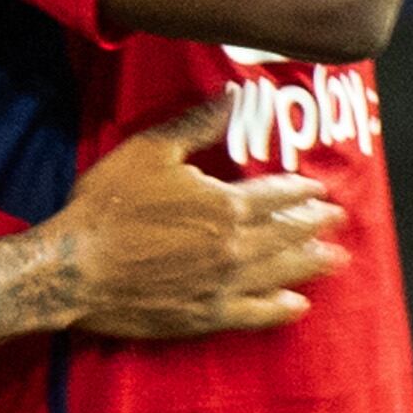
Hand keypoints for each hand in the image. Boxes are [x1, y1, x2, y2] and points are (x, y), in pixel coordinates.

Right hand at [49, 99, 348, 339]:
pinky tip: (296, 305)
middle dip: (314, 226)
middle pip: (287, 235)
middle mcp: (236, 248)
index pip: (277, 196)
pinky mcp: (206, 316)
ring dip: (310, 265)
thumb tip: (233, 97)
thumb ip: (197, 125)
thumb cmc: (109, 206)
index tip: (319, 190)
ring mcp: (224, 286)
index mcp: (226, 205)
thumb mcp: (150, 151)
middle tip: (337, 221)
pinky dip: (280, 308)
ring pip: (280, 273)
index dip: (301, 192)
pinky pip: (255, 314)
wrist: (75, 270)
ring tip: (335, 260)